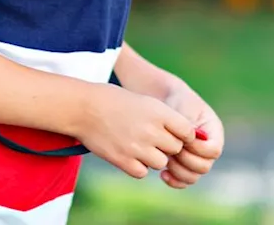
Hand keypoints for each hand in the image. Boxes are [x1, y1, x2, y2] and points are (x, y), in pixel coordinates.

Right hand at [74, 83, 197, 178]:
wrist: (84, 107)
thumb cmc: (116, 101)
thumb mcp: (146, 102)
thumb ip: (167, 118)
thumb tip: (188, 136)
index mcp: (159, 112)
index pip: (188, 131)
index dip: (184, 134)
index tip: (174, 132)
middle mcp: (152, 130)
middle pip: (176, 148)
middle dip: (168, 146)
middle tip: (153, 138)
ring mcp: (137, 147)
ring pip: (160, 162)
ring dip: (153, 157)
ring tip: (139, 144)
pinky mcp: (123, 161)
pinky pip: (142, 172)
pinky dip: (138, 166)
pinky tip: (129, 153)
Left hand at [159, 80, 224, 188]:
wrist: (164, 105)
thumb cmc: (176, 103)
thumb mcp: (184, 108)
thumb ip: (189, 125)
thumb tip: (191, 139)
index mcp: (214, 133)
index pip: (214, 150)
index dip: (198, 149)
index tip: (182, 139)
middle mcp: (208, 149)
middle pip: (204, 167)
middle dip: (185, 159)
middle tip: (171, 149)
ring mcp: (196, 159)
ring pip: (193, 177)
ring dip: (178, 171)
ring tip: (166, 159)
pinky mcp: (183, 167)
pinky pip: (182, 182)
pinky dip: (173, 181)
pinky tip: (162, 173)